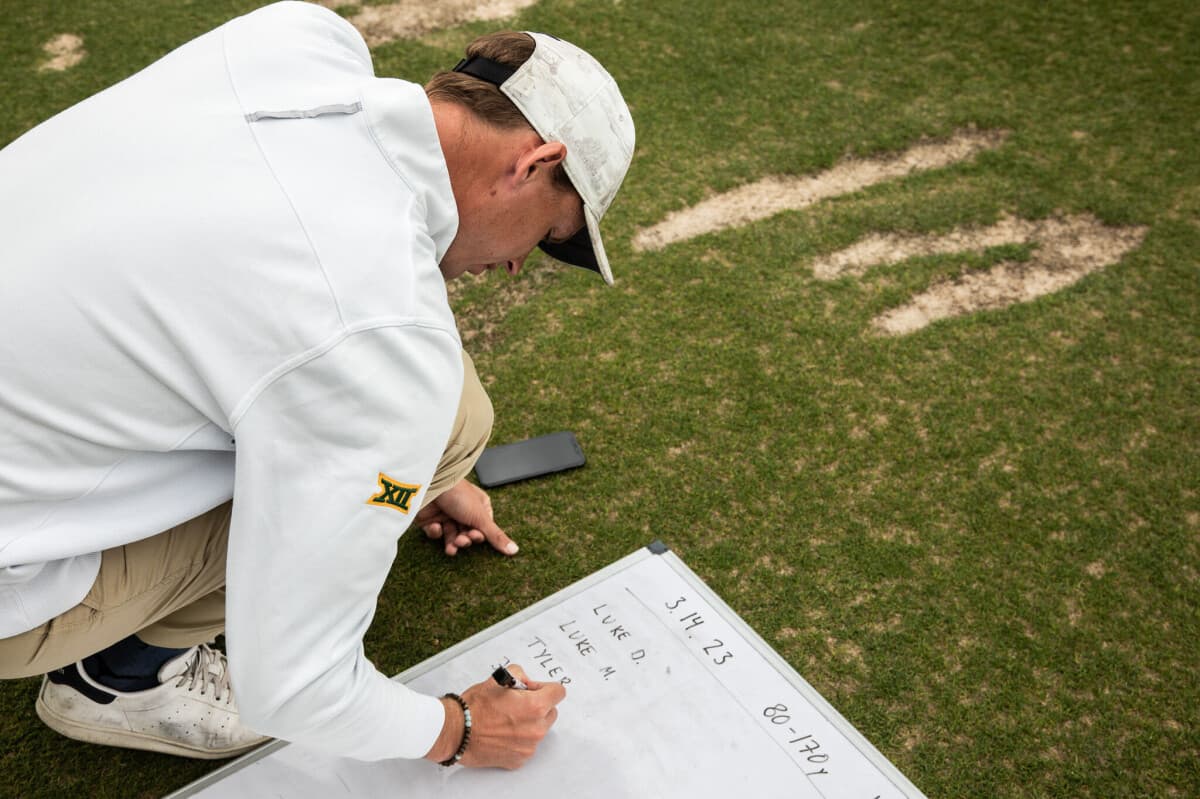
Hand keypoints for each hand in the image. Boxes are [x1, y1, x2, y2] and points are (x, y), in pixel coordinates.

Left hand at [415, 479, 517, 555]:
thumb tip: (514, 550)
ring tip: (452, 544)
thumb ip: (496, 536)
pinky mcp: (430, 519)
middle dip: (465, 540)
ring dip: (452, 542)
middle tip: (462, 540)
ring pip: (452, 536)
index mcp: (479, 505)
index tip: (476, 536)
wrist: (430, 485)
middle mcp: (463, 510)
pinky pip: (435, 533)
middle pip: (468, 534)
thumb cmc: (458, 494)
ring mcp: (446, 514)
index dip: (480, 535)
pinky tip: (436, 526)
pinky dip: (435, 532)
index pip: (484, 527)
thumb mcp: (480, 517)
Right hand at [425, 665, 565, 768]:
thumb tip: (527, 682)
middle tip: (516, 703)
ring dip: (529, 723)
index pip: (559, 692)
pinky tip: (502, 733)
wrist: (456, 732)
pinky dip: (519, 739)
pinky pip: (527, 745)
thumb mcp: (498, 679)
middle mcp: (536, 729)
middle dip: (538, 706)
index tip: (532, 689)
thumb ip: (520, 674)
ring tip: (506, 719)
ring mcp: (528, 747)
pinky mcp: (519, 759)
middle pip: (551, 712)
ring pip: (539, 730)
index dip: (544, 687)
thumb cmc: (474, 707)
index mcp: (535, 707)